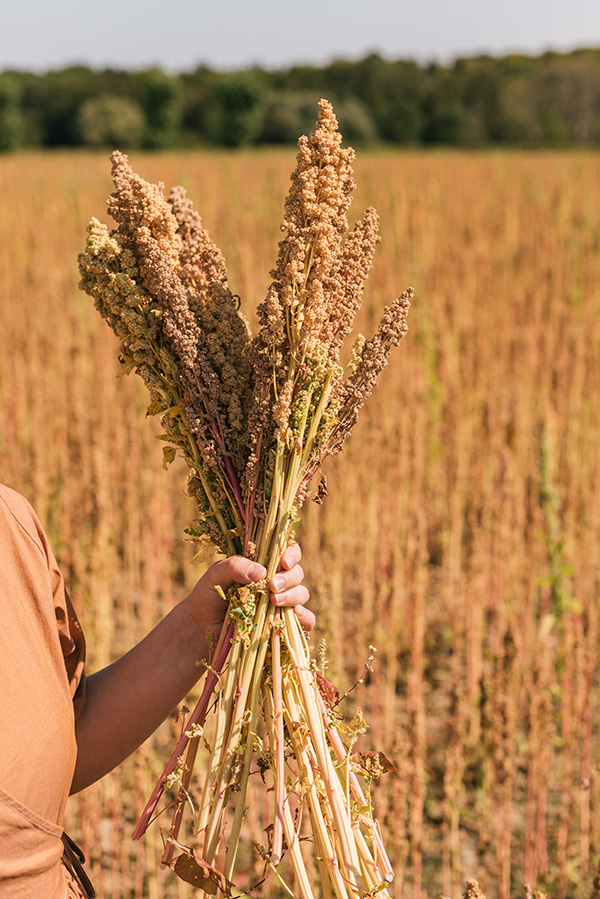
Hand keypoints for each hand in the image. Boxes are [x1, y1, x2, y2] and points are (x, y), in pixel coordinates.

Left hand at [186, 544, 313, 637]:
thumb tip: (261, 572)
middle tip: (272, 586)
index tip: (283, 562)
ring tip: (274, 602)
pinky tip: (294, 615)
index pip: (287, 553)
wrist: (201, 628)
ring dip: (293, 596)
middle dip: (288, 578)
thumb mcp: (215, 575)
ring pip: (302, 594)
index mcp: (264, 565)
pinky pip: (307, 620)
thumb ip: (234, 566)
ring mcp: (282, 604)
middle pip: (297, 574)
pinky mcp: (284, 625)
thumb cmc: (208, 596)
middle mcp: (276, 582)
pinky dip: (305, 617)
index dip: (291, 554)